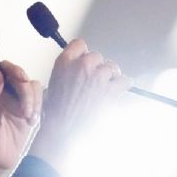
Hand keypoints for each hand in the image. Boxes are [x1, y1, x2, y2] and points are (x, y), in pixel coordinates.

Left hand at [0, 61, 42, 176]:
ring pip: (33, 88)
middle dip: (26, 92)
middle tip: (25, 111)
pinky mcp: (27, 112)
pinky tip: (31, 122)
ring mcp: (16, 102)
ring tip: (27, 119)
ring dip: (34, 101)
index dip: (14, 70)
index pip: (3, 68)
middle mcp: (3, 92)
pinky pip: (39, 101)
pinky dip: (38, 109)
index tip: (21, 79)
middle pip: (22, 77)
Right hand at [29, 39, 131, 169]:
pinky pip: (125, 81)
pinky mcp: (111, 89)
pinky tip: (114, 95)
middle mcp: (81, 66)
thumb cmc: (55, 114)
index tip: (85, 61)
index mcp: (63, 63)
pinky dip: (122, 87)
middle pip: (98, 56)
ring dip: (111, 78)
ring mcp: (98, 77)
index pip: (79, 44)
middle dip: (98, 67)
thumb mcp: (51, 86)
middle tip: (95, 81)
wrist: (64, 132)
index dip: (84, 53)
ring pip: (112, 68)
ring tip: (104, 91)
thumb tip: (77, 71)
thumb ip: (66, 73)